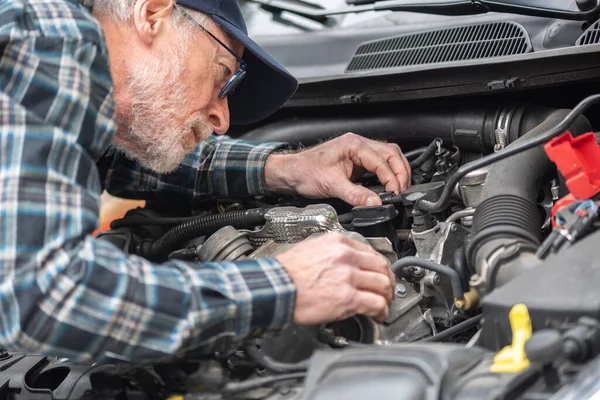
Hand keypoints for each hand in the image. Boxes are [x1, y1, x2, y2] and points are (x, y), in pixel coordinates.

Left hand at [265, 133, 410, 206]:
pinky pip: (379, 164)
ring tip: (400, 188)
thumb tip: (375, 204)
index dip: (391, 178)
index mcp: (353, 145)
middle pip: (391, 153)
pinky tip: (389, 184)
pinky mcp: (356, 162)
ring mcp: (358, 152)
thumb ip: (355, 195)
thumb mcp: (331, 185)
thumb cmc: (304, 172)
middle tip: (403, 190)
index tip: (394, 193)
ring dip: (397, 171)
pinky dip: (388, 173)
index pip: (382, 160)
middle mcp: (358, 145)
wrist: (290, 173)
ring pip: (388, 156)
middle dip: (401, 172)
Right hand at [275, 233, 394, 324]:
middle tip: (387, 291)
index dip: (379, 266)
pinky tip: (378, 314)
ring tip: (384, 304)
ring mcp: (348, 277)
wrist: (274, 287)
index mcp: (337, 243)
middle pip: (381, 267)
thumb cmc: (285, 272)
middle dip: (388, 281)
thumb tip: (345, 263)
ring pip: (383, 285)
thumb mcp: (311, 249)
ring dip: (387, 296)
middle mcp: (346, 257)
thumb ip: (332, 253)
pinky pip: (375, 303)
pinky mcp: (347, 297)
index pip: (370, 252)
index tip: (379, 273)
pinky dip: (381, 310)